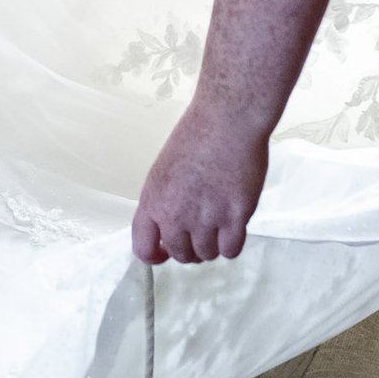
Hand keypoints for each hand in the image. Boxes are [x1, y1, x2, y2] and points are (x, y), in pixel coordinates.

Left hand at [132, 93, 271, 266]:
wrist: (227, 120)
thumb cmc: (197, 137)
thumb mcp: (164, 170)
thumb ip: (163, 203)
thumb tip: (169, 230)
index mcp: (153, 201)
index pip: (143, 248)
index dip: (155, 256)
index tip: (165, 253)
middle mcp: (176, 215)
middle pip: (180, 255)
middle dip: (189, 248)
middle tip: (200, 231)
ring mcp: (206, 218)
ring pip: (207, 255)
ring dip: (212, 244)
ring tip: (219, 222)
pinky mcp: (235, 217)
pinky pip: (231, 251)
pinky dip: (232, 244)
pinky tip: (233, 225)